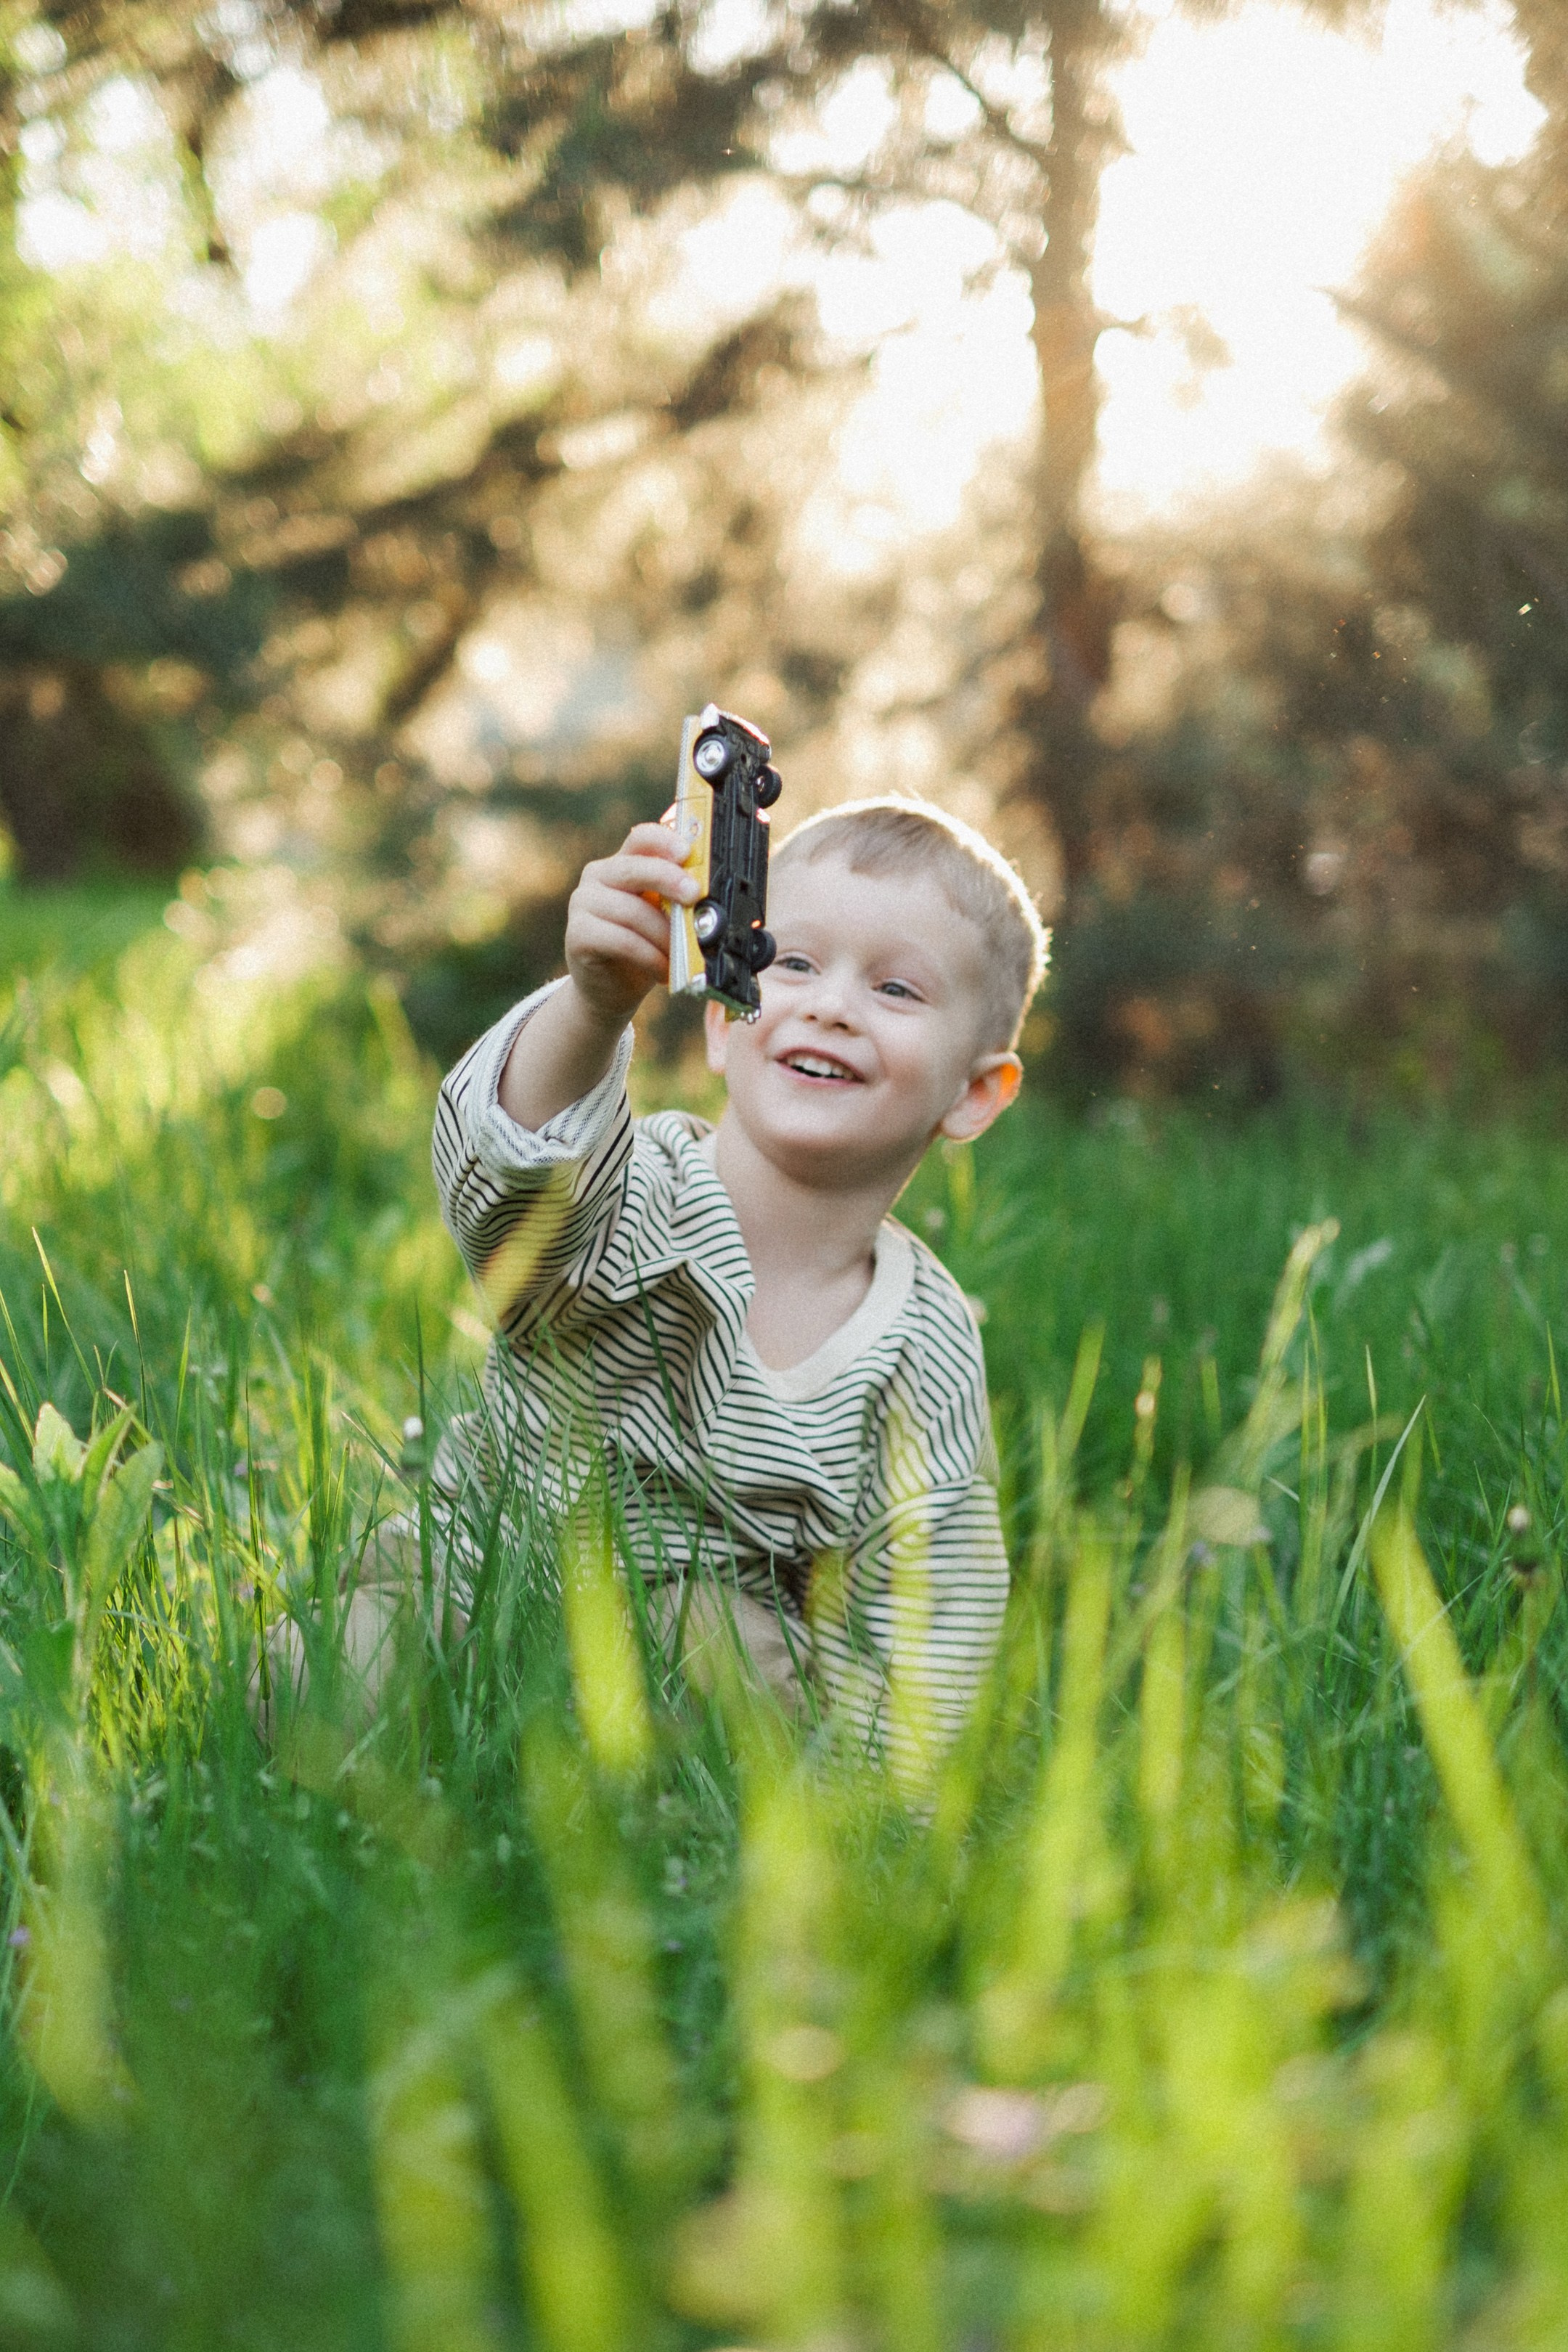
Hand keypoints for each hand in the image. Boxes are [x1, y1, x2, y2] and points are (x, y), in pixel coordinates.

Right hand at [563, 821, 697, 1032]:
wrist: (610, 988)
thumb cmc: (642, 947)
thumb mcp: (662, 917)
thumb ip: (675, 899)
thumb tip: (707, 895)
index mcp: (622, 864)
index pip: (641, 838)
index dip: (664, 840)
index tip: (687, 852)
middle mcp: (598, 877)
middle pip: (634, 869)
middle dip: (669, 880)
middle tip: (694, 896)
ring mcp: (583, 903)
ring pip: (632, 911)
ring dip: (664, 935)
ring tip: (682, 954)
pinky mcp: (577, 934)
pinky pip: (621, 940)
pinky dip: (649, 956)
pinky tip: (663, 970)